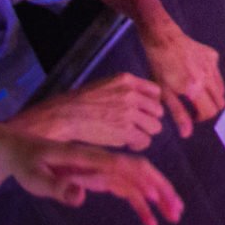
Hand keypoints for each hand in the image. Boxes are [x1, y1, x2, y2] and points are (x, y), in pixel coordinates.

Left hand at [6, 137, 184, 224]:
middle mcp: (103, 161)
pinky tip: (150, 220)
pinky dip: (142, 204)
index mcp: (91, 158)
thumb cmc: (27, 163)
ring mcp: (104, 169)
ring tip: (174, 215)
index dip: (141, 180)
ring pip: (139, 180)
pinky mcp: (101, 178)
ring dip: (158, 196)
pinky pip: (127, 190)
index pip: (122, 166)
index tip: (156, 198)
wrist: (20, 150)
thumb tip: (80, 197)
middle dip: (161, 188)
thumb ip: (57, 187)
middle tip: (176, 209)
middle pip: (140, 170)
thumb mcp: (35, 178)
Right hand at [17, 74, 165, 150]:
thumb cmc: (82, 102)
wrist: (66, 115)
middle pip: (158, 111)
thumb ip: (126, 90)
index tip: (143, 112)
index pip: (156, 92)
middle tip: (137, 127)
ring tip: (132, 136)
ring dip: (145, 133)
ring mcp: (129, 112)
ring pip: (154, 127)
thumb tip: (144, 102)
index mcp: (127, 80)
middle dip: (149, 120)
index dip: (151, 104)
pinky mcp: (125, 131)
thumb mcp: (106, 85)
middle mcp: (131, 94)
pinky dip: (137, 144)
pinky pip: (144, 140)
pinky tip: (128, 144)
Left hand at [140, 27, 224, 138]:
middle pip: (220, 102)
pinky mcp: (213, 55)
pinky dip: (211, 79)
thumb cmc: (159, 66)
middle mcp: (208, 77)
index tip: (192, 116)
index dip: (202, 118)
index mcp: (195, 89)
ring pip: (221, 88)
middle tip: (194, 106)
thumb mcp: (164, 93)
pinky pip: (217, 73)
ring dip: (211, 95)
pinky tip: (196, 74)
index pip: (210, 112)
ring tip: (195, 92)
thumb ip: (178, 113)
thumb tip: (187, 134)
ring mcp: (213, 65)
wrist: (163, 38)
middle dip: (209, 108)